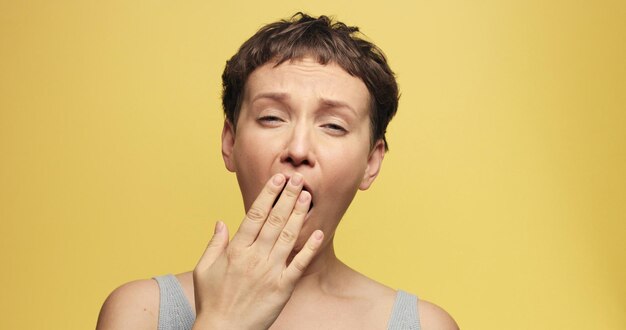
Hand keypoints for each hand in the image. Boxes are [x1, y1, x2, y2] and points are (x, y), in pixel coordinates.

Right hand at [192, 173, 323, 329]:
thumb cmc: (211, 301)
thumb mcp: (204, 269)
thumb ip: (214, 243)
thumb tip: (221, 221)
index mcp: (236, 250)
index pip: (255, 215)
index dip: (268, 194)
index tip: (278, 179)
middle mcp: (254, 257)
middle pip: (274, 220)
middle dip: (288, 197)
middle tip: (299, 179)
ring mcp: (270, 272)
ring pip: (287, 237)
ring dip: (298, 215)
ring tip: (308, 197)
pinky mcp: (283, 288)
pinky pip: (299, 264)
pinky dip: (310, 248)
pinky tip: (318, 232)